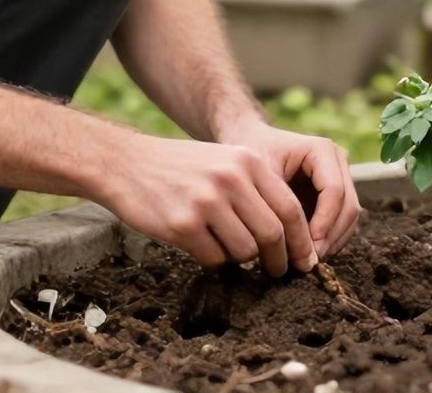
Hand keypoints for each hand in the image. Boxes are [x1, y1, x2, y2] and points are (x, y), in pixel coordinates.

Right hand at [88, 132, 316, 275]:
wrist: (126, 163)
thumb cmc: (180, 167)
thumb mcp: (225, 160)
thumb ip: (256, 188)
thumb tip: (290, 235)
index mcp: (247, 161)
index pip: (290, 208)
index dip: (301, 240)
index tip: (306, 260)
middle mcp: (230, 179)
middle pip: (272, 234)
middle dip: (278, 260)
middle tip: (276, 272)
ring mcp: (206, 202)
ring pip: (244, 251)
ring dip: (239, 258)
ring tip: (222, 245)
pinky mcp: (182, 225)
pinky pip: (213, 258)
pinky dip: (211, 259)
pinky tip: (197, 243)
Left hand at [215, 118, 361, 261]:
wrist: (249, 143)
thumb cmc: (250, 155)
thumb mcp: (260, 177)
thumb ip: (278, 207)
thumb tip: (292, 249)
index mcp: (322, 150)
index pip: (334, 191)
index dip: (324, 223)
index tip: (307, 247)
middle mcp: (338, 161)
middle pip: (348, 206)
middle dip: (330, 237)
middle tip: (308, 261)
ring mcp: (340, 177)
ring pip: (349, 217)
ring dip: (332, 242)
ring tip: (307, 261)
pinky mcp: (336, 194)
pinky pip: (341, 221)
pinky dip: (329, 240)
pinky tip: (309, 253)